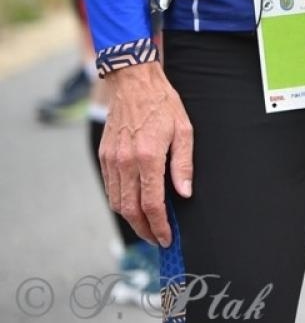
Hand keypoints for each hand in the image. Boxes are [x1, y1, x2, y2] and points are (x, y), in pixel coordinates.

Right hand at [100, 62, 192, 246]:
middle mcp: (125, 162)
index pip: (152, 203)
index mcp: (148, 156)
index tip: (167, 238)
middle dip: (145, 230)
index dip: (159, 226)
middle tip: (158, 239)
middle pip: (130, 210)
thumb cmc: (163, 104)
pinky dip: (121, 203)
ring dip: (132, 220)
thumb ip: (183, 164)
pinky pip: (110, 189)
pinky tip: (134, 206)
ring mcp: (111, 160)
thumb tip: (184, 193)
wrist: (133, 83)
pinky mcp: (103, 157)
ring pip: (117, 203)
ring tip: (149, 226)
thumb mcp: (183, 130)